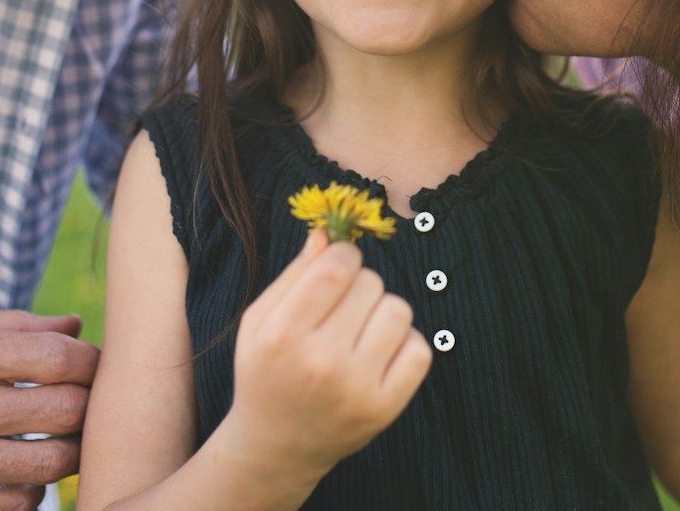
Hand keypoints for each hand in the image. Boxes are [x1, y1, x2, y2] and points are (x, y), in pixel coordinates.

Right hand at [0, 307, 98, 510]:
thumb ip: (14, 325)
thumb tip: (75, 325)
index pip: (57, 357)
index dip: (90, 360)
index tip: (93, 364)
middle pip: (65, 411)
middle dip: (89, 404)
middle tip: (88, 401)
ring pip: (53, 463)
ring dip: (72, 449)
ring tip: (66, 436)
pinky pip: (20, 504)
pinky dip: (36, 489)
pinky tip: (27, 470)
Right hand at [215, 229, 431, 484]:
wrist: (278, 447)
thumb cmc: (266, 373)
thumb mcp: (259, 322)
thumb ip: (294, 275)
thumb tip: (327, 233)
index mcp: (282, 336)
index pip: (336, 267)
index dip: (344, 255)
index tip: (339, 265)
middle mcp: (321, 363)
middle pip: (370, 284)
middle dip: (359, 284)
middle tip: (341, 309)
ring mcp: (357, 389)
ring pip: (399, 310)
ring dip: (383, 310)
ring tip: (361, 329)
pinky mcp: (385, 408)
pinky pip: (420, 348)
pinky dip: (404, 343)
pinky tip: (379, 353)